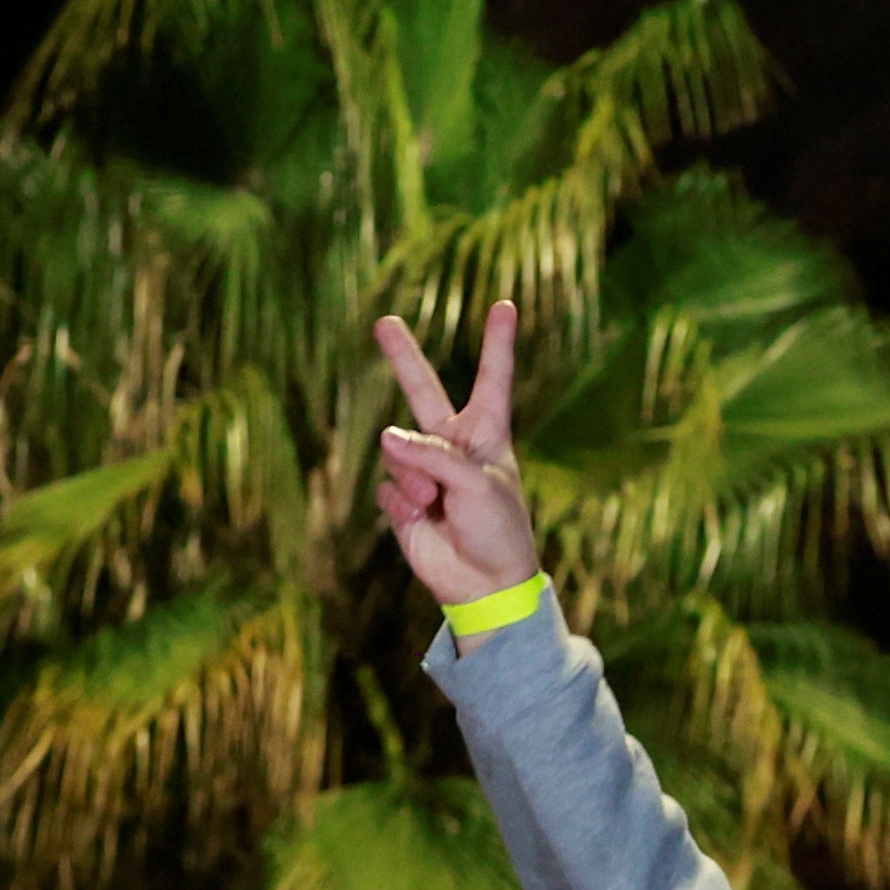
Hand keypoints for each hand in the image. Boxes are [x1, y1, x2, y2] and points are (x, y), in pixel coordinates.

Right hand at [369, 305, 543, 606]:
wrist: (483, 585)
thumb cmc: (498, 530)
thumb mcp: (476, 484)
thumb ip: (432, 455)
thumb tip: (385, 435)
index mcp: (487, 433)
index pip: (492, 379)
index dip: (496, 343)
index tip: (504, 305)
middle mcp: (453, 446)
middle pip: (422, 391)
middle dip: (403, 357)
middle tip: (384, 322)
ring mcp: (424, 471)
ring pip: (396, 452)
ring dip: (411, 477)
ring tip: (432, 502)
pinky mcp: (402, 500)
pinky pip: (388, 486)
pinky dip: (400, 502)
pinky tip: (420, 519)